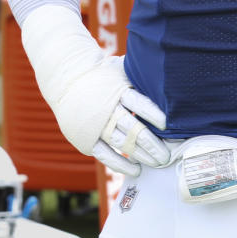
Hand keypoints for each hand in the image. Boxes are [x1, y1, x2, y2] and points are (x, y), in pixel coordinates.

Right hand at [48, 55, 169, 176]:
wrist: (68, 79)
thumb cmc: (102, 74)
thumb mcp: (120, 68)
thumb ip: (140, 75)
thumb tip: (167, 74)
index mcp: (118, 90)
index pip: (139, 104)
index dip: (153, 115)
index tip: (167, 125)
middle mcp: (108, 109)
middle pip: (134, 129)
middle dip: (153, 144)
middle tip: (167, 155)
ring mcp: (97, 126)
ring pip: (122, 144)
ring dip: (142, 155)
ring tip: (157, 162)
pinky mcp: (87, 139)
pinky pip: (106, 155)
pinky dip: (121, 164)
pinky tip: (136, 169)